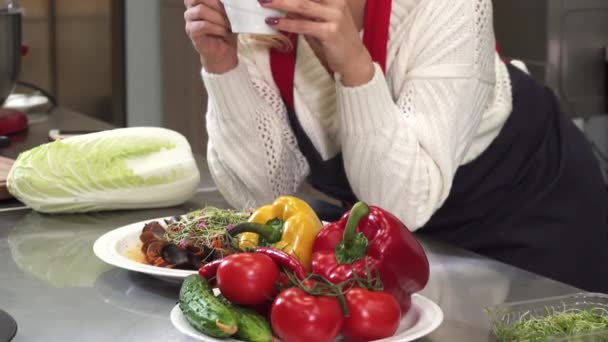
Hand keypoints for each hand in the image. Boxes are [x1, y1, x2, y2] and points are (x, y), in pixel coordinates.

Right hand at [184, 0, 237, 73]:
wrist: (225, 51)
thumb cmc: (227, 31)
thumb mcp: (229, 13)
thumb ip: (226, 4)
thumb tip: (232, 0)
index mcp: (199, 1)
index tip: (226, 2)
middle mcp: (191, 9)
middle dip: (216, 3)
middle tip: (229, 12)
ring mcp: (190, 20)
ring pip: (200, 10)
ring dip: (218, 17)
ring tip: (228, 24)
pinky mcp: (192, 32)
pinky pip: (203, 25)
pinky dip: (216, 28)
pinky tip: (223, 31)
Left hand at [260, 0, 374, 85]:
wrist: (354, 61)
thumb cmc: (336, 41)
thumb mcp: (320, 22)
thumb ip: (305, 13)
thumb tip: (284, 4)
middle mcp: (336, 3)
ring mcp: (335, 17)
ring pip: (303, 5)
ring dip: (281, 3)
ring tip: (264, 3)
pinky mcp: (330, 32)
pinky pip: (304, 25)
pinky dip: (288, 23)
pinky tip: (274, 23)